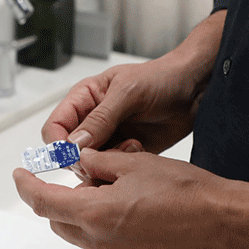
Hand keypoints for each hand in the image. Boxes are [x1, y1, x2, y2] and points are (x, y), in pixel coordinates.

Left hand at [13, 147, 231, 248]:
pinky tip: (145, 226)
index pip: (44, 202)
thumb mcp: (136, 164)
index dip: (27, 187)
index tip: (21, 177)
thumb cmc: (188, 193)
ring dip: (95, 221)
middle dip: (66, 203)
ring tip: (131, 203)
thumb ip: (99, 165)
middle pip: (63, 223)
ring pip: (89, 240)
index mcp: (96, 214)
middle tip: (94, 184)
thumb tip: (81, 163)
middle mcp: (101, 246)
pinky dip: (116, 239)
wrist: (226, 226)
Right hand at [42, 10, 225, 154]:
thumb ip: (100, 119)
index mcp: (83, 99)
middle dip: (84, 159)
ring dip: (106, 163)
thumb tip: (73, 144)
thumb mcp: (128, 93)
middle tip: (105, 156)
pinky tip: (138, 151)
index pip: (54, 129)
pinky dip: (121, 167)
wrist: (194, 90)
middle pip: (68, 153)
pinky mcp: (123, 152)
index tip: (73, 156)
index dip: (59, 146)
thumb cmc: (161, 78)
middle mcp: (91, 121)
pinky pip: (110, 169)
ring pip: (88, 165)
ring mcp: (107, 138)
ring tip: (131, 147)